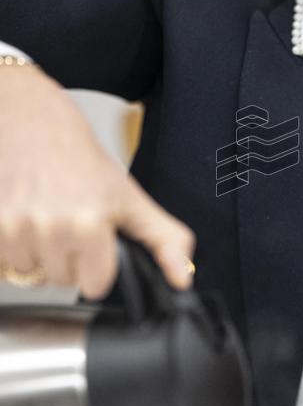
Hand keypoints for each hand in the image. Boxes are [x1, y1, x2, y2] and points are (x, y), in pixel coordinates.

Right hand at [0, 67, 194, 297]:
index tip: (95, 241)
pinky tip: (24, 215)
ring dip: (37, 252)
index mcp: (90, 223)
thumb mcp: (130, 197)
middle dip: (66, 257)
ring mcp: (17, 226)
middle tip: (68, 221)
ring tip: (45, 216)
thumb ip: (164, 239)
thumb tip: (182, 277)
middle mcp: (52, 227)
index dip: (97, 266)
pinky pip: (4, 261)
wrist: (30, 119)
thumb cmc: (79, 157)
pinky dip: (11, 245)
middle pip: (61, 280)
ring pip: (30, 272)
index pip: (95, 285)